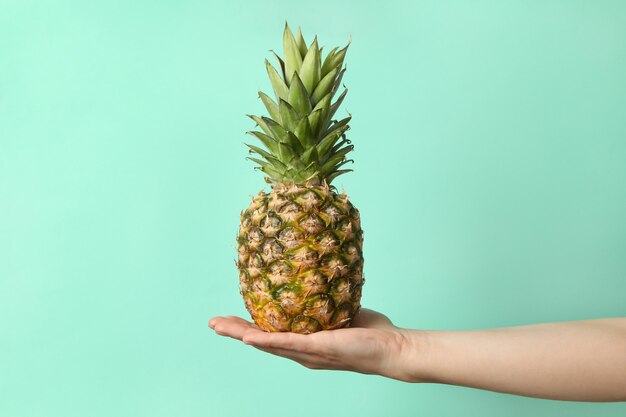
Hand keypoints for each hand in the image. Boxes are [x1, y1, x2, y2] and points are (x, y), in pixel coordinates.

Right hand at [208, 308, 415, 380]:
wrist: (390, 348)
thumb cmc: (369, 333)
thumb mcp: (342, 311)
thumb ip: (328, 299)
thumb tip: (321, 275)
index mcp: (305, 342)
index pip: (271, 334)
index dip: (249, 327)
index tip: (231, 318)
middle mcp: (301, 351)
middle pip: (261, 341)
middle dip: (235, 331)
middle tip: (213, 323)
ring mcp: (307, 352)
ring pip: (267, 344)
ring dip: (241, 335)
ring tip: (220, 327)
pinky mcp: (317, 349)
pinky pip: (287, 343)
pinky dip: (267, 341)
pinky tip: (249, 337)